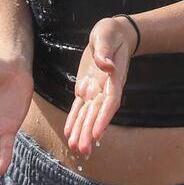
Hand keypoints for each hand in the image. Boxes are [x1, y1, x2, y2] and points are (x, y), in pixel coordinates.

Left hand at [64, 18, 134, 155]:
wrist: (114, 34)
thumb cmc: (111, 33)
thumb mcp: (107, 36)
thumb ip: (105, 52)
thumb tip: (105, 66)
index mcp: (114, 78)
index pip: (110, 102)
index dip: (104, 118)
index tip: (98, 133)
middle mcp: (105, 88)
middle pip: (98, 114)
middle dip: (90, 132)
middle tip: (84, 151)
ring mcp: (96, 89)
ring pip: (88, 114)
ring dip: (82, 131)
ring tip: (77, 149)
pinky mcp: (86, 87)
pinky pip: (79, 107)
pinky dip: (74, 120)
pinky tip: (69, 133)